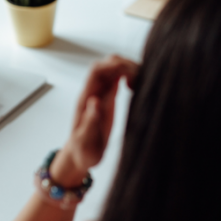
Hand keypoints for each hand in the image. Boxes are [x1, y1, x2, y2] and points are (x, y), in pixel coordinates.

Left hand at [50, 55, 138, 186]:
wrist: (80, 156)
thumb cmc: (82, 151)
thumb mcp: (85, 141)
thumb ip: (89, 122)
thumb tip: (94, 101)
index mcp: (86, 99)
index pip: (97, 71)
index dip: (113, 65)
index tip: (130, 71)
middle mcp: (93, 92)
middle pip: (107, 64)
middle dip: (125, 64)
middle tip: (140, 78)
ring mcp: (101, 93)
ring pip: (114, 69)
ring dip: (129, 69)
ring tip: (140, 82)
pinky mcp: (108, 97)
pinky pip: (118, 78)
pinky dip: (130, 76)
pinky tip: (137, 86)